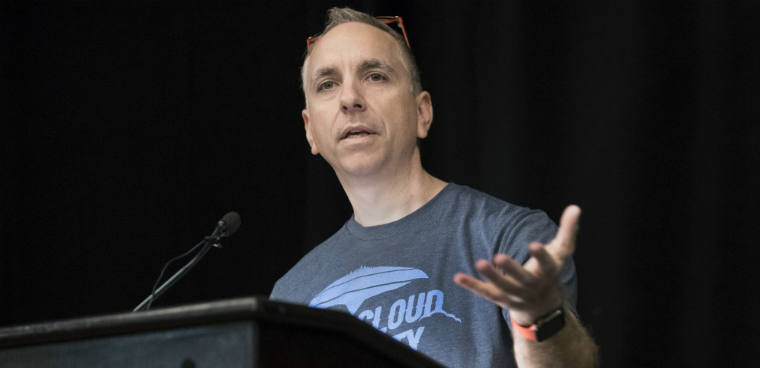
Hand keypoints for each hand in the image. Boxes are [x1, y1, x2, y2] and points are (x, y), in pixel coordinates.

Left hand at [453, 205, 580, 324]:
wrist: (542, 308)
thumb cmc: (550, 272)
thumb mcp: (561, 252)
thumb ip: (568, 230)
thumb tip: (576, 207)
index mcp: (547, 272)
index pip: (546, 264)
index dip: (540, 255)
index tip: (534, 244)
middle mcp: (532, 285)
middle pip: (522, 279)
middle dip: (511, 269)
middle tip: (499, 256)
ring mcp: (515, 294)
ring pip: (502, 287)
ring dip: (491, 276)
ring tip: (479, 262)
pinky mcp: (500, 298)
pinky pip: (485, 293)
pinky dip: (472, 285)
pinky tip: (458, 277)